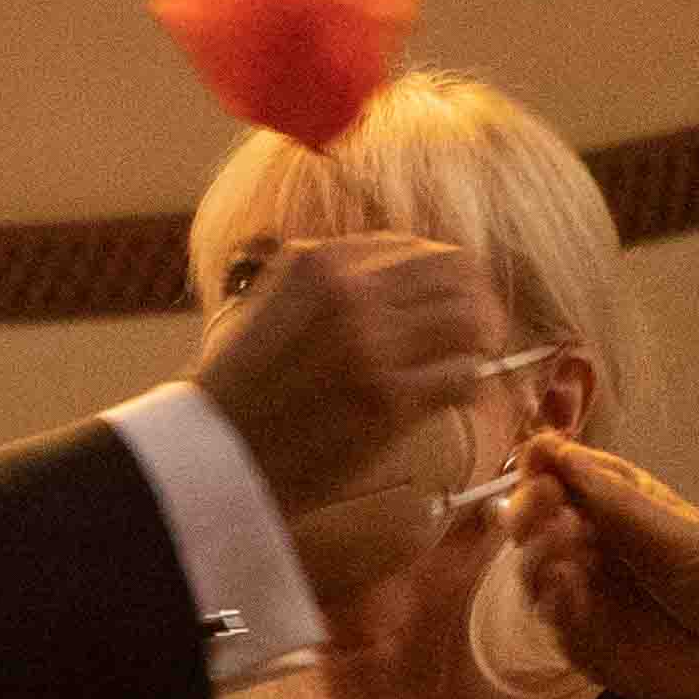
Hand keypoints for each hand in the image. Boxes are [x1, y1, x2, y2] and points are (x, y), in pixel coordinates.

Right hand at [186, 230, 510, 526]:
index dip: (446, 273)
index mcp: (321, 263)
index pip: (416, 246)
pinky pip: (462, 375)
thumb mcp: (272, 301)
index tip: (454, 296)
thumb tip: (390, 264)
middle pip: (457, 274)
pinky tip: (461, 394)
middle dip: (477, 300)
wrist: (215, 452)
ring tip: (476, 359)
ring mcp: (372, 347)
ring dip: (483, 340)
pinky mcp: (388, 402)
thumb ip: (326, 275)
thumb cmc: (241, 386)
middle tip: (481, 328)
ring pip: (470, 321)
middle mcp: (350, 294)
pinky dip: (472, 382)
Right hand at [508, 441, 698, 698]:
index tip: (539, 463)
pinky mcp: (586, 647)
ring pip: (534, 571)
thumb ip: (603, 491)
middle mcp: (598, 550)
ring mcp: (589, 599)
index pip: (560, 479)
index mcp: (619, 510)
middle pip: (536, 523)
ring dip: (540, 554)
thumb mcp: (666, 524)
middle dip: (531, 509)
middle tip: (546, 509)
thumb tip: (546, 445)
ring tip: (568, 547)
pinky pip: (552, 621)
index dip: (542, 469)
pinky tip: (571, 587)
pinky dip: (554, 600)